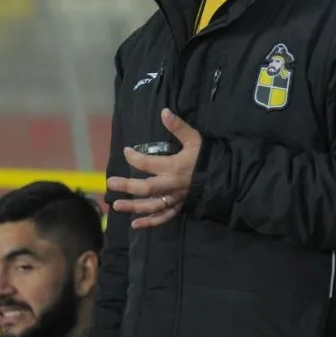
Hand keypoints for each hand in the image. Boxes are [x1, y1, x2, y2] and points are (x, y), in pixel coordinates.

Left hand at [108, 108, 201, 228]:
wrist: (225, 176)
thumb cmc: (207, 156)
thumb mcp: (195, 138)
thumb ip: (178, 127)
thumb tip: (164, 112)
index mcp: (174, 167)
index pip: (148, 164)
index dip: (134, 157)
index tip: (126, 151)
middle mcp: (171, 185)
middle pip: (146, 188)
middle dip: (127, 186)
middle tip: (111, 183)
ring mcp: (175, 198)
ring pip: (152, 205)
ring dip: (133, 207)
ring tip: (116, 206)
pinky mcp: (179, 207)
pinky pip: (164, 217)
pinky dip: (150, 222)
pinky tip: (135, 224)